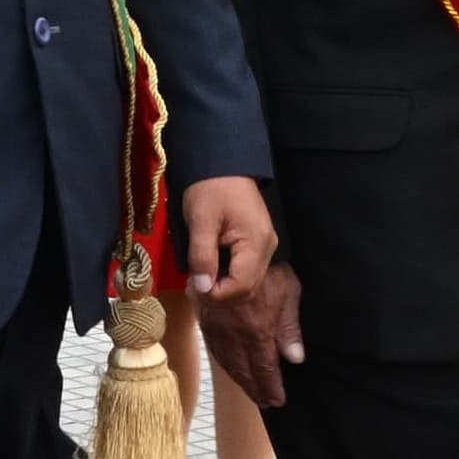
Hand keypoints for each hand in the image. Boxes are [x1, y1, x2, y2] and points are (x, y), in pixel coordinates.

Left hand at [175, 173, 274, 302]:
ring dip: (222, 288)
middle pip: (247, 289)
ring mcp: (264, 247)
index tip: (192, 289)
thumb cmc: (211, 187)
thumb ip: (202, 256)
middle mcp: (266, 249)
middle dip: (219, 295)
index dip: (216, 295)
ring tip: (197, 281)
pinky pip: (245, 272)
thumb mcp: (200, 221)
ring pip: (246, 283)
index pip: (241, 286)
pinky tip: (209, 271)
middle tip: (192, 288)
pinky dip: (227, 278)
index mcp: (256, 242)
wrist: (223, 163)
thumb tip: (202, 288)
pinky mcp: (257, 245)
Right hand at [198, 262, 305, 409]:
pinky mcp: (206, 319)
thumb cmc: (267, 267)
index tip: (278, 400)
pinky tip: (232, 369)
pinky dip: (225, 364)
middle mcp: (235, 334)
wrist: (229, 246)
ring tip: (252, 393)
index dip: (271, 385)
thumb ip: (290, 327)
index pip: (264, 366)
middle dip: (256, 388)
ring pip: (228, 362)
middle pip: (245, 369)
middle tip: (266, 403)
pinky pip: (215, 349)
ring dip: (240, 380)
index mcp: (257, 329)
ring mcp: (218, 327)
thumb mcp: (288, 292)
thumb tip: (295, 358)